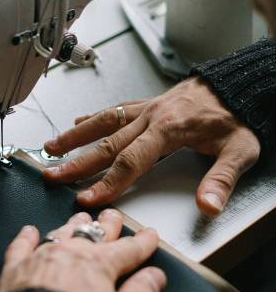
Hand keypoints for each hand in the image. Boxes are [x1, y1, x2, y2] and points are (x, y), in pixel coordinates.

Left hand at [0, 211, 165, 291]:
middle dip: (108, 223)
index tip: (149, 235)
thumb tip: (155, 278)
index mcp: (99, 264)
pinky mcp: (17, 267)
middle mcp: (71, 252)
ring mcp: (43, 256)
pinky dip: (27, 237)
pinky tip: (29, 231)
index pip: (128, 249)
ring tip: (81, 218)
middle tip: (113, 216)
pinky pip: (22, 245)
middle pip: (95, 231)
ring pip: (62, 230)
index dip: (142, 241)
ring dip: (74, 224)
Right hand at [42, 77, 260, 215]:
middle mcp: (150, 117)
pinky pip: (114, 109)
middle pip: (106, 143)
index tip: (86, 198)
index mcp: (169, 129)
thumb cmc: (237, 117)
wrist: (237, 84)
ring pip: (102, 122)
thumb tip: (207, 207)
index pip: (130, 161)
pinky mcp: (146, 104)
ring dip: (75, 135)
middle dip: (77, 162)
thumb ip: (221, 179)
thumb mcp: (240, 150)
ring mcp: (145, 108)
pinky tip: (78, 122)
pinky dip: (93, 117)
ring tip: (51, 146)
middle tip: (52, 174)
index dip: (107, 183)